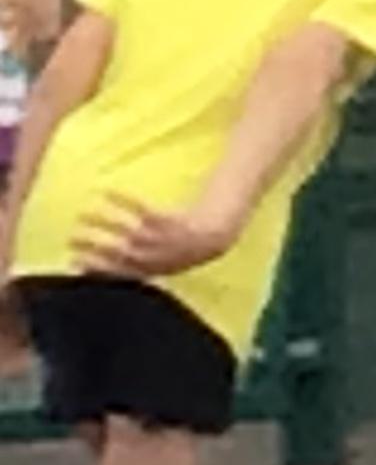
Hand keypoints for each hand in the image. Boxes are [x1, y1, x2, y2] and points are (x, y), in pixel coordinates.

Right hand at [76, 192, 238, 276]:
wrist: (216, 236)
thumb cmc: (183, 250)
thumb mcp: (160, 264)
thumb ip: (134, 266)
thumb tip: (102, 267)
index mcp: (150, 270)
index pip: (117, 272)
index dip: (95, 269)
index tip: (72, 262)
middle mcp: (155, 257)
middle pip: (117, 252)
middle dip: (92, 246)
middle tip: (70, 238)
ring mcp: (163, 239)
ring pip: (126, 231)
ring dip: (101, 222)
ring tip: (82, 214)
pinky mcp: (169, 221)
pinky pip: (142, 210)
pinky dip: (122, 199)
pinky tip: (106, 191)